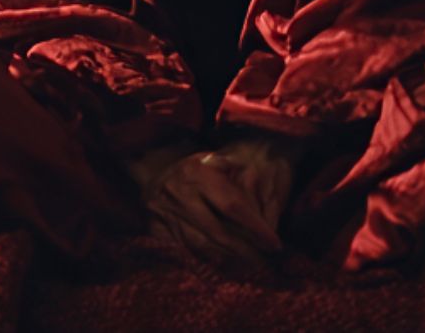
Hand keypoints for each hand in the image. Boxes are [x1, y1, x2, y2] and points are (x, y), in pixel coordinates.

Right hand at [138, 135, 301, 269]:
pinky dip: (208, 260)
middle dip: (245, 250)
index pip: (232, 205)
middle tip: (266, 261)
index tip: (275, 243)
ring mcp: (166, 215)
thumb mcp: (209, 159)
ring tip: (251, 265)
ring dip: (229, 258)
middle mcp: (180, 195)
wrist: (150, 178)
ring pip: (202, 245)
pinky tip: (226, 265)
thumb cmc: (190, 171)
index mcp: (196, 174)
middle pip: (218, 231)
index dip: (255, 227)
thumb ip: (232, 168)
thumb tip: (254, 179)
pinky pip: (187, 251)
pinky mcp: (157, 231)